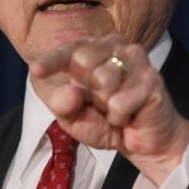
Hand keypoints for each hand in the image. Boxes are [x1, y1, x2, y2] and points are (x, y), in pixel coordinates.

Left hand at [29, 33, 188, 185]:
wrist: (143, 143)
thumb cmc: (105, 123)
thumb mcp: (74, 118)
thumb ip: (63, 105)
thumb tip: (70, 93)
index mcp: (91, 49)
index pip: (67, 50)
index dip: (51, 60)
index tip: (36, 70)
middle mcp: (114, 46)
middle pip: (83, 60)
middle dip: (87, 89)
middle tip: (100, 102)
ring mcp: (136, 58)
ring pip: (103, 78)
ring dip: (104, 105)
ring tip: (115, 109)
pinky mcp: (152, 78)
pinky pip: (120, 101)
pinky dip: (119, 116)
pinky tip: (129, 116)